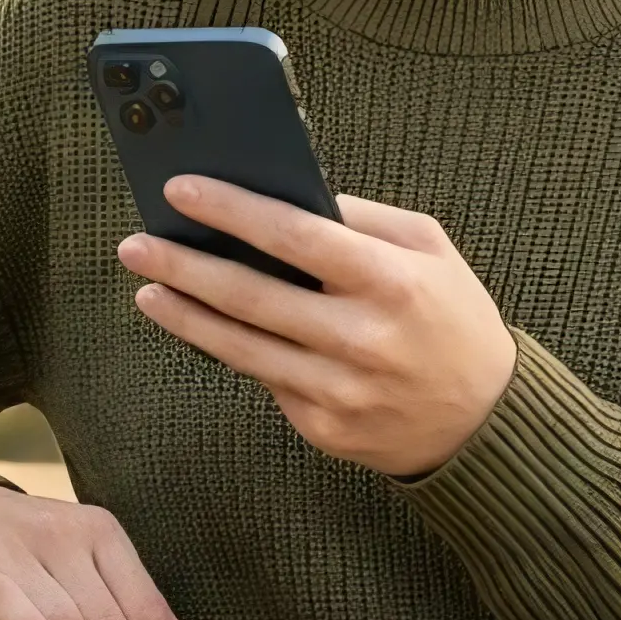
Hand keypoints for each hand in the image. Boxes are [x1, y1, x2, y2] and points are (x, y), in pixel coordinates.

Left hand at [118, 178, 516, 478]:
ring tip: (148, 289)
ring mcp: (338, 390)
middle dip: (183, 265)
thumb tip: (284, 195)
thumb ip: (361, 219)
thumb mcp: (429, 250)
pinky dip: (230, 352)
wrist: (484, 421)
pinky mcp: (323, 428)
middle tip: (136, 245)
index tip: (180, 191)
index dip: (230, 210)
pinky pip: (264, 381)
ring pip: (240, 346)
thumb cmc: (452, 319)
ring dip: (184, 315)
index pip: (292, 234)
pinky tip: (202, 330)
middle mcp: (361, 337)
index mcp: (391, 280)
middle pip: (250, 294)